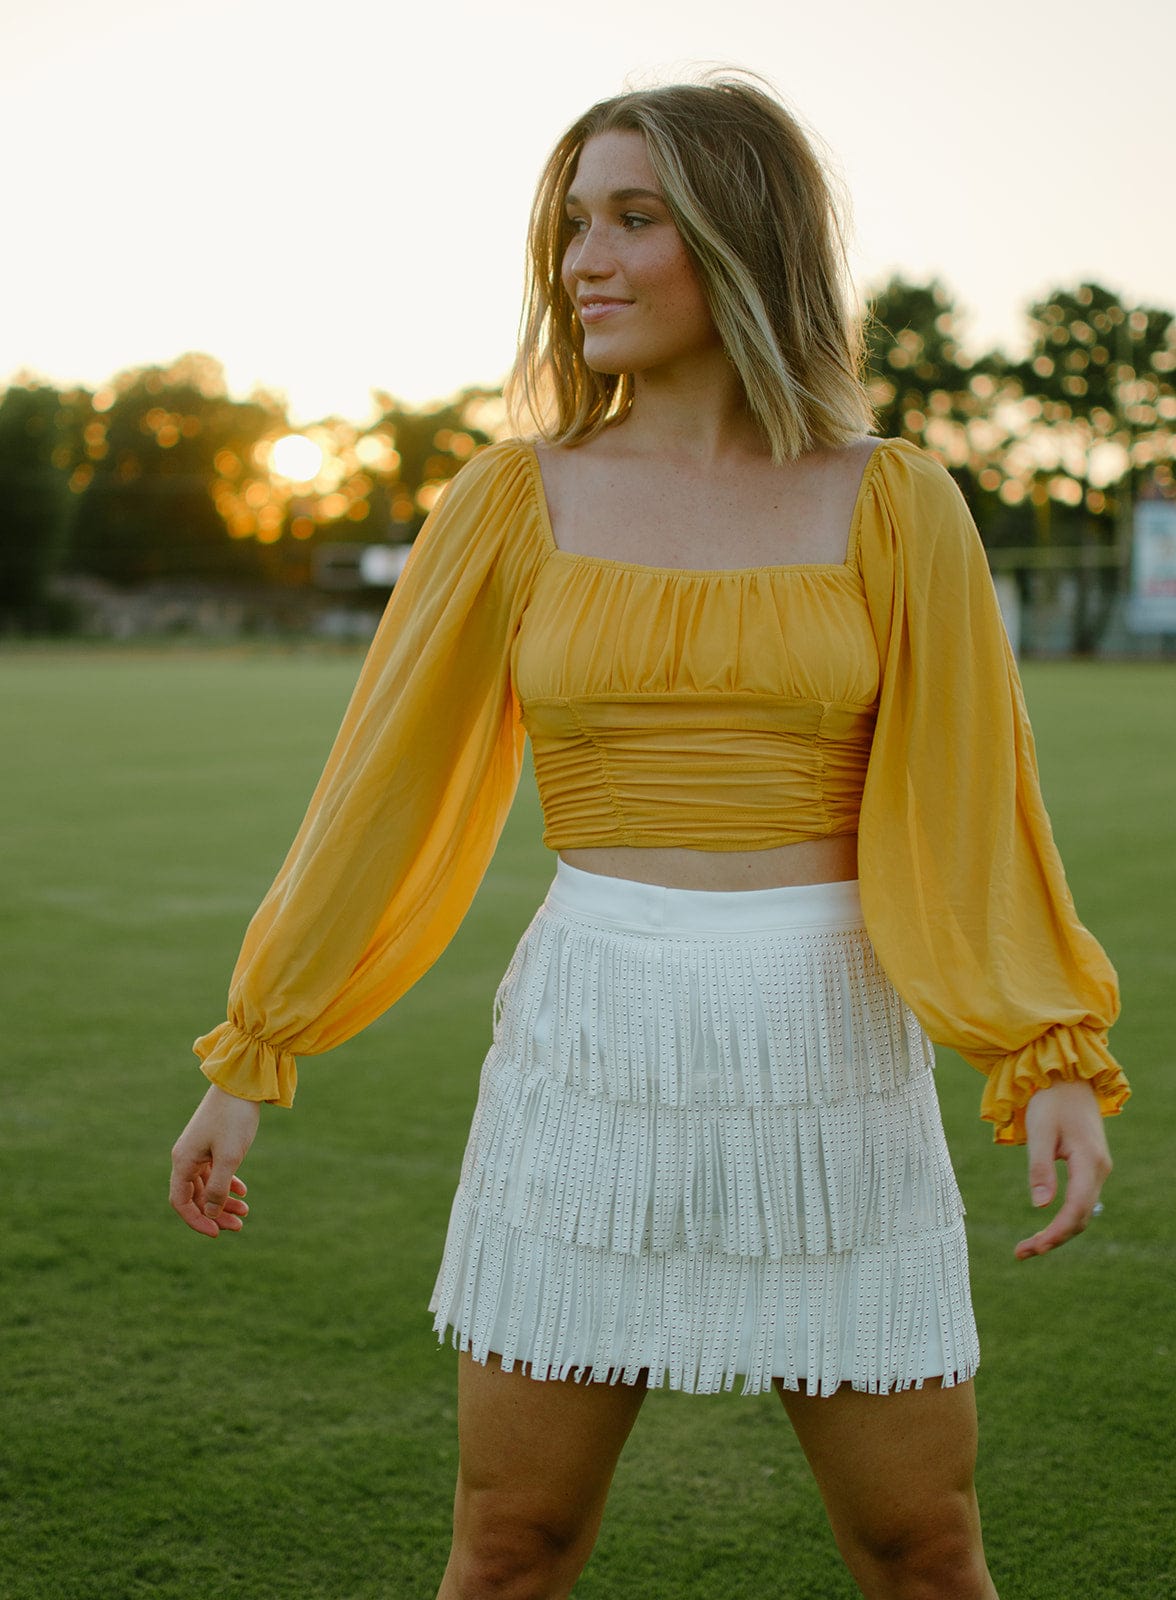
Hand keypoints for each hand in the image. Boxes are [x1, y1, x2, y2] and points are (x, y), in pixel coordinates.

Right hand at [170, 1083, 260, 1237]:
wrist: (241, 1082)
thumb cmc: (234, 1118)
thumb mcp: (230, 1157)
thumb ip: (218, 1188)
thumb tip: (211, 1213)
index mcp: (183, 1161)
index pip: (181, 1202)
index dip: (197, 1220)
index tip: (217, 1233)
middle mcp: (186, 1157)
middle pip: (195, 1196)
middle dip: (215, 1213)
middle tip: (239, 1226)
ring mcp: (198, 1149)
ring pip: (207, 1184)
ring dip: (223, 1200)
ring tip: (246, 1212)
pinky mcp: (211, 1142)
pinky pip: (214, 1170)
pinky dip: (227, 1183)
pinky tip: (243, 1191)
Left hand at [1014, 1079, 1111, 1259]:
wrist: (1068, 1079)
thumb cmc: (1050, 1101)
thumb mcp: (1040, 1131)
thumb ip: (1040, 1168)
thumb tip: (1039, 1206)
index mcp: (1089, 1162)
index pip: (1076, 1208)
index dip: (1056, 1232)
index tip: (1034, 1248)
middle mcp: (1099, 1170)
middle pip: (1081, 1217)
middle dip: (1054, 1238)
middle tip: (1022, 1253)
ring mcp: (1097, 1170)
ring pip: (1082, 1212)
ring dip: (1059, 1232)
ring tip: (1029, 1246)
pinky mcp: (1090, 1168)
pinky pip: (1080, 1202)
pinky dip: (1064, 1218)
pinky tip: (1046, 1227)